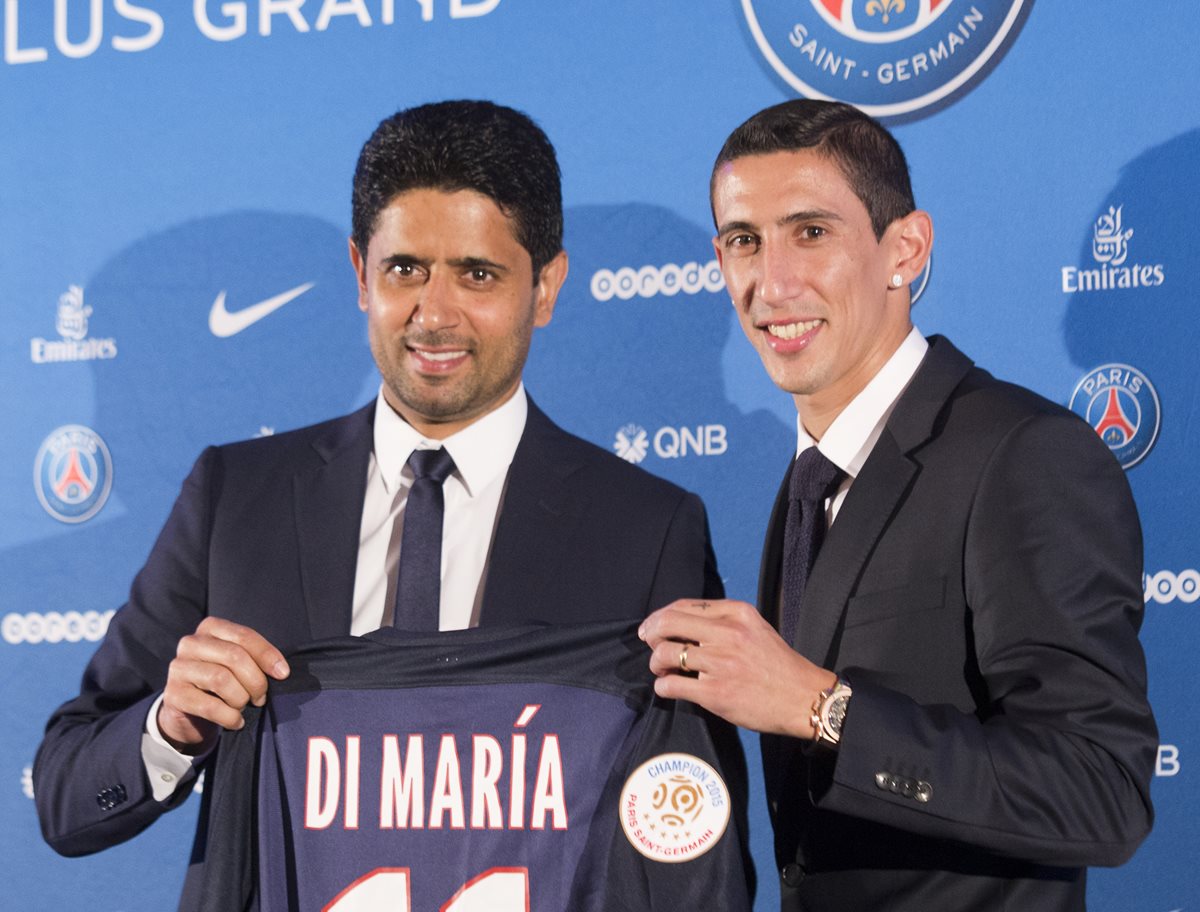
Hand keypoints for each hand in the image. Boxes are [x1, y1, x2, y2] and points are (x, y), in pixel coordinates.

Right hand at [157, 617, 288, 753]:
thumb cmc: (222, 684)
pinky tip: (236, 721)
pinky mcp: (172, 694)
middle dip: (256, 680)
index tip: (283, 674)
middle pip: (234, 656)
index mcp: (210, 628)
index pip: (244, 636)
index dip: (267, 655)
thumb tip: (281, 670)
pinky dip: (230, 717)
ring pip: (221, 679)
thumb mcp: (238, 665)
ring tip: (244, 707)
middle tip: (261, 697)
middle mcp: (190, 643)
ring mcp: (178, 668)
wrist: (190, 714)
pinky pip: (210, 706)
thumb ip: (255, 659)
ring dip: (241, 698)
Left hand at [639, 598, 835, 738]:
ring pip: (665, 654)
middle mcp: (727, 634)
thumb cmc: (778, 665)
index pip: (684, 606)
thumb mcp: (755, 628)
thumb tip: (682, 622)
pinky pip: (672, 686)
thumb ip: (724, 621)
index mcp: (736, 613)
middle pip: (668, 623)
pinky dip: (663, 687)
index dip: (661, 616)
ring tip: (662, 670)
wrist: (803, 697)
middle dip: (651, 633)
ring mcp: (720, 663)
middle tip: (649, 643)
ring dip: (655, 663)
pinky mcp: (716, 693)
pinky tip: (669, 688)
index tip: (653, 627)